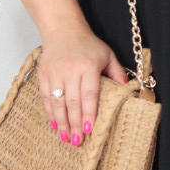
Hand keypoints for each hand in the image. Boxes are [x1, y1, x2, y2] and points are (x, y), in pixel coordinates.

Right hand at [38, 25, 128, 145]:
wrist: (62, 28)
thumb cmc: (87, 43)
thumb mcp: (107, 54)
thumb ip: (117, 72)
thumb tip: (126, 89)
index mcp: (88, 66)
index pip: (89, 94)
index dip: (89, 113)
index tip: (89, 129)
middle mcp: (70, 70)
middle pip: (72, 102)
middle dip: (75, 124)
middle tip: (77, 141)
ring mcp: (55, 72)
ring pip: (57, 102)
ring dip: (61, 122)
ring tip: (65, 137)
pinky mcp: (43, 73)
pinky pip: (45, 96)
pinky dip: (49, 112)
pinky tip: (54, 124)